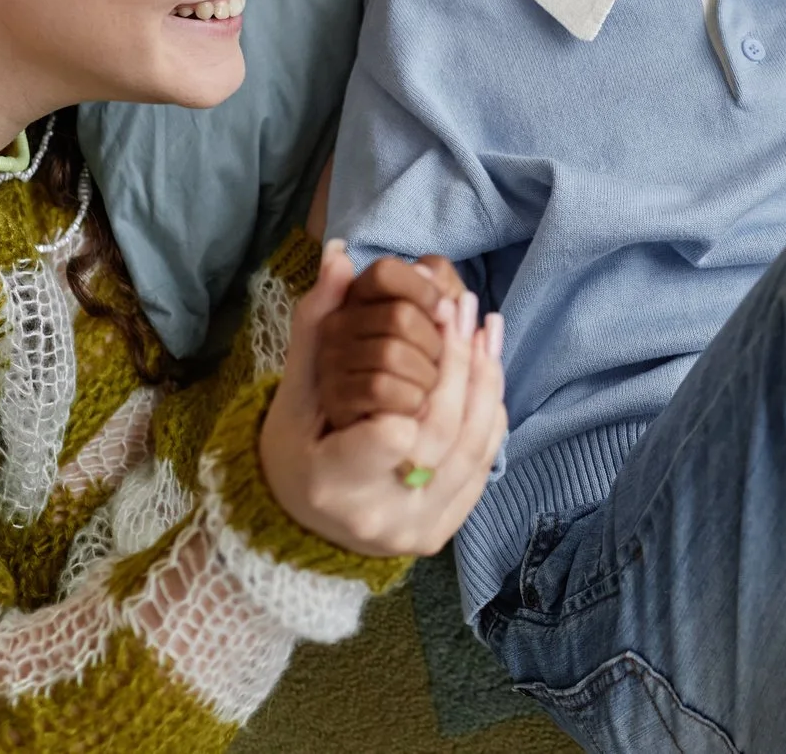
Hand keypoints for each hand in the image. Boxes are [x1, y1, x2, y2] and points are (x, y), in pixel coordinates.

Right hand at [260, 241, 507, 558]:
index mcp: (331, 482)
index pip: (389, 434)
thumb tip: (339, 255)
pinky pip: (482, 464)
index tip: (432, 320)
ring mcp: (416, 527)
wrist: (307, 520)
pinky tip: (489, 369)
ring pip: (471, 447)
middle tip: (463, 306)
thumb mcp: (294, 391)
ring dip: (485, 380)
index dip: (414, 386)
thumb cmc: (297, 447)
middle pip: (440, 430)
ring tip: (484, 327)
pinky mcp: (443, 529)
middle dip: (458, 361)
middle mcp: (377, 516)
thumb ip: (317, 324)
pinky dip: (490, 411)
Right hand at [315, 255, 467, 427]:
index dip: (424, 289)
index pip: (386, 272)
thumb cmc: (414, 373)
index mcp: (360, 296)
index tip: (445, 310)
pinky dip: (411, 399)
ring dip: (427, 375)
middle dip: (436, 342)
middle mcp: (337, 325)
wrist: (377, 438)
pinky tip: (415, 407)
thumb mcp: (428, 326)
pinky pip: (382, 389)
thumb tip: (420, 268)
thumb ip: (431, 291)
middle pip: (400, 314)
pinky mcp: (334, 400)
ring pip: (392, 352)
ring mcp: (331, 362)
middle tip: (440, 362)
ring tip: (430, 387)